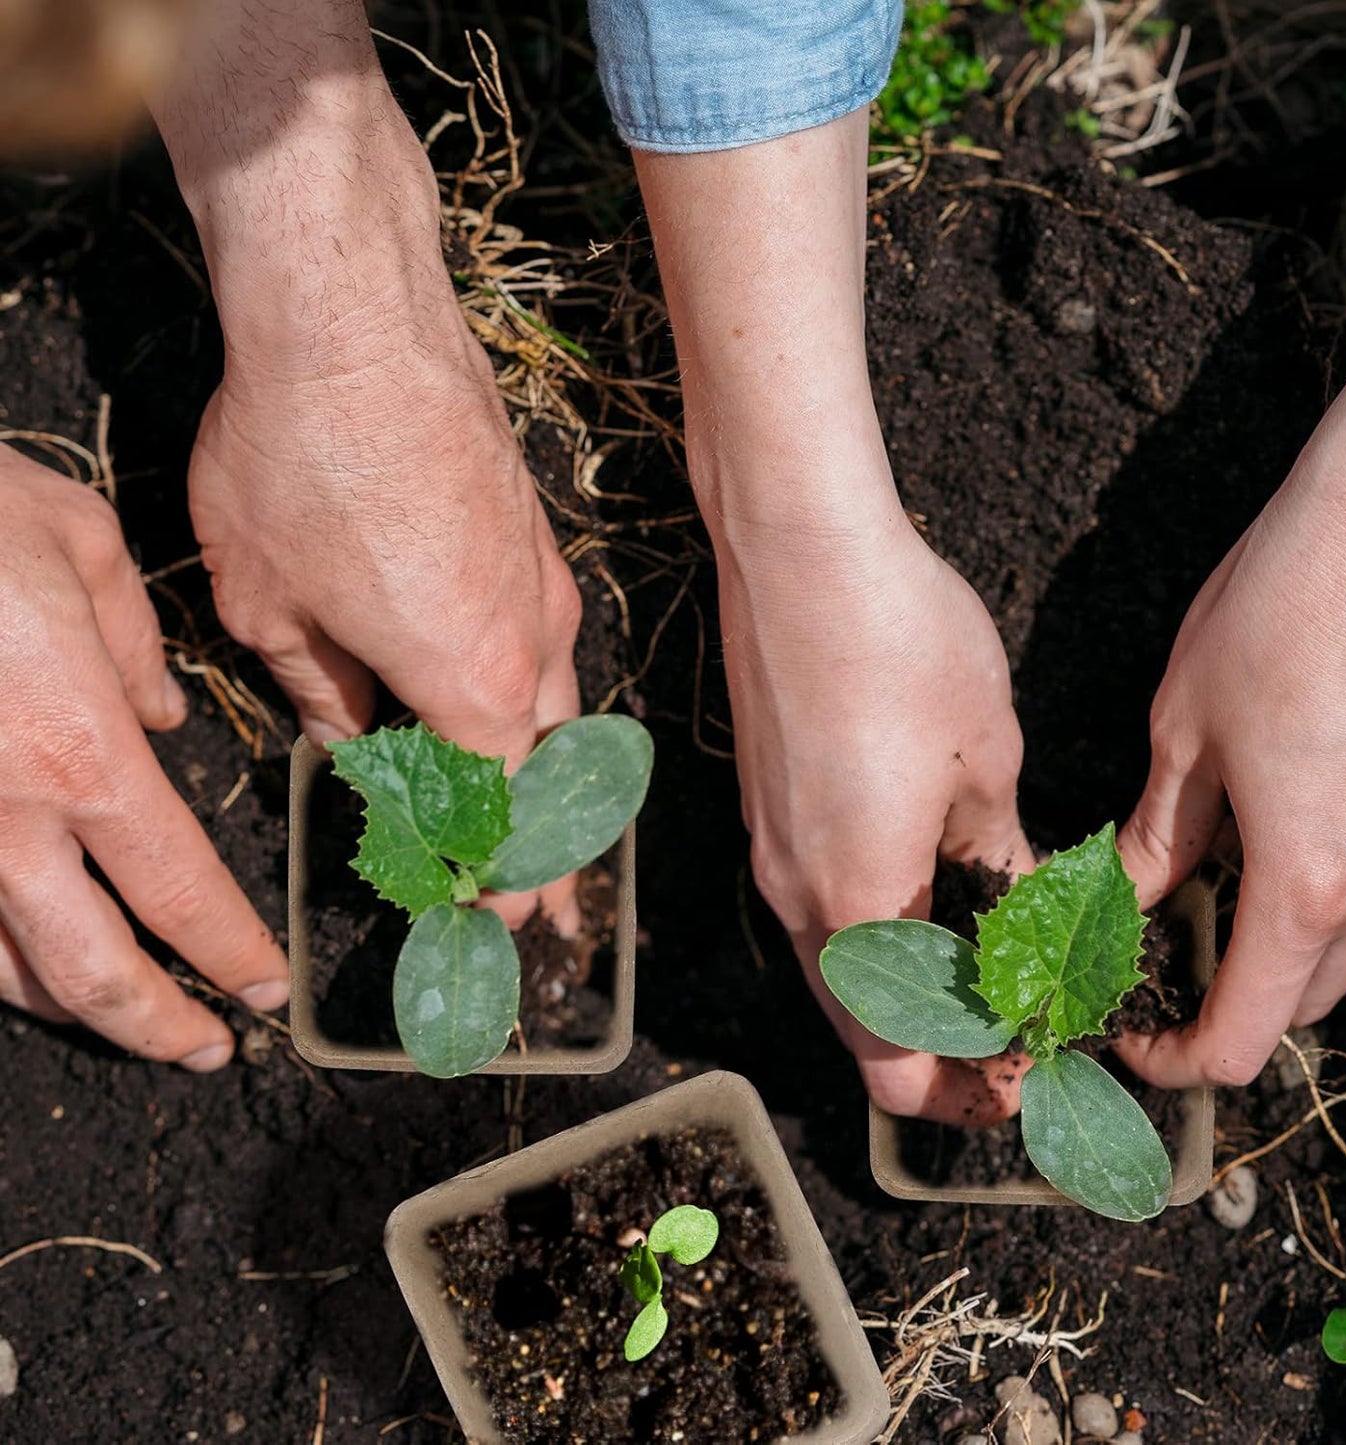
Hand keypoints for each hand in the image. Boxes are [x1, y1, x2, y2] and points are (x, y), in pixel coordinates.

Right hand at [0, 447, 288, 1065]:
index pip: (178, 889)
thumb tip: (162, 718)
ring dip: (66, 1005)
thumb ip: (136, 650)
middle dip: (152, 1025)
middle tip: (204, 1052)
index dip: (229, 954)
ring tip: (124, 1018)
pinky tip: (18, 959)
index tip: (264, 990)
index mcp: (78, 752)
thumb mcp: (81, 545)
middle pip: (85, 968)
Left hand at [154, 8, 582, 927]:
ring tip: (547, 821)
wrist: (356, 317)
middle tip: (560, 913)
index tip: (498, 928)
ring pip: (562, 702)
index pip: (503, 816)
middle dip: (558, 852)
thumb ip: (322, 692)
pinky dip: (534, 691)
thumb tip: (348, 734)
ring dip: (550, 770)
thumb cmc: (305, 461)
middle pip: (559, 773)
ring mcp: (545, 582)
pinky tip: (505, 693)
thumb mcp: (271, 604)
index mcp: (474, 686)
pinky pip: (547, 637)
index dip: (500, 881)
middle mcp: (533, 643)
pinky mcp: (535, 534)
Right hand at [721, 518, 1035, 1122]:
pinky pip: (819, 905)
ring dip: (908, 990)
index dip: (973, 1091)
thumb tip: (1023, 920)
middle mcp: (796, 894)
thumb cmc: (897, 640)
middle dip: (941, 1055)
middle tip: (1018, 1035)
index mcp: (857, 901)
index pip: (901, 1065)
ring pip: (838, 972)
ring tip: (989, 956)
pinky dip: (877, 928)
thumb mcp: (985, 759)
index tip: (1034, 1068)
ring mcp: (768, 849)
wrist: (796, 545)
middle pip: (860, 1034)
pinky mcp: (763, 807)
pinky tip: (935, 879)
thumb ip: (1001, 859)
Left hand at [1117, 232, 1345, 1086]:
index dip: (1173, 1059)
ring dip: (1255, 959)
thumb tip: (1117, 902)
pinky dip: (1291, 912)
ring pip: (1329, 960)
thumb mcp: (1181, 739)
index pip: (1243, 1036)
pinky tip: (1230, 858)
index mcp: (1309, 885)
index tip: (1122, 1035)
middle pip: (1292, 1007)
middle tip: (1136, 970)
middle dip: (1213, 1009)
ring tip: (1171, 912)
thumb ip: (1151, 842)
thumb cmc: (1277, 622)